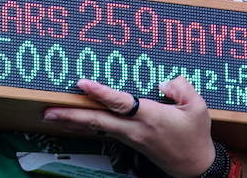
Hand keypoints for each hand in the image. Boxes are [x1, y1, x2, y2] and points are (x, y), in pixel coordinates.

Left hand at [41, 76, 214, 177]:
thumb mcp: (198, 107)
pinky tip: (70, 124)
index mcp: (150, 117)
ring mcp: (129, 136)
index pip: (119, 103)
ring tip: (50, 115)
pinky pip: (101, 130)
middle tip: (47, 110)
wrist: (195, 166)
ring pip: (96, 126)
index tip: (81, 83)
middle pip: (97, 120)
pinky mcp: (128, 140)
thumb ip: (181, 87)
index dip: (99, 93)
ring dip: (72, 120)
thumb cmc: (195, 134)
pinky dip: (84, 126)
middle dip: (71, 115)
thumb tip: (162, 81)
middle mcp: (134, 128)